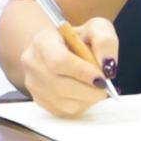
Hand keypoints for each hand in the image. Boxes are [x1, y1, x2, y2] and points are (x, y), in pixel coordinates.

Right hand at [11, 10, 125, 117]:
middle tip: (105, 87)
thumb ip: (105, 42)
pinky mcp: (39, 100)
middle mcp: (33, 63)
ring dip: (87, 99)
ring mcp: (33, 84)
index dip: (83, 72)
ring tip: (96, 87)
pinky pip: (64, 111)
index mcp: (44, 41)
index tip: (103, 78)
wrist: (61, 48)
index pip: (59, 61)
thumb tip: (108, 67)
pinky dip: (80, 105)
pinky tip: (85, 93)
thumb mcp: (97, 29)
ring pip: (63, 103)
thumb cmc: (80, 39)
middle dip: (89, 90)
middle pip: (61, 86)